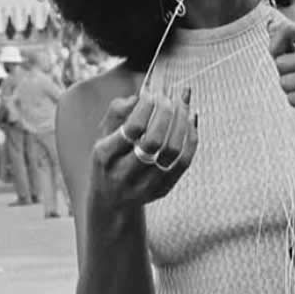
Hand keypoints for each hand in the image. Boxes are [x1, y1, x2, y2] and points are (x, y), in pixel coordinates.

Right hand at [90, 86, 197, 208]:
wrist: (111, 200)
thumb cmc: (109, 159)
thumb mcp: (103, 135)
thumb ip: (117, 112)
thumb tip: (140, 97)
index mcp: (105, 156)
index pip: (131, 129)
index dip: (146, 107)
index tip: (152, 93)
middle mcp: (124, 173)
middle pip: (153, 140)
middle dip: (166, 113)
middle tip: (171, 96)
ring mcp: (145, 185)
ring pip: (172, 151)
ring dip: (182, 123)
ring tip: (183, 104)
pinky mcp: (162, 189)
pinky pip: (184, 162)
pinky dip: (190, 138)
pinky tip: (190, 121)